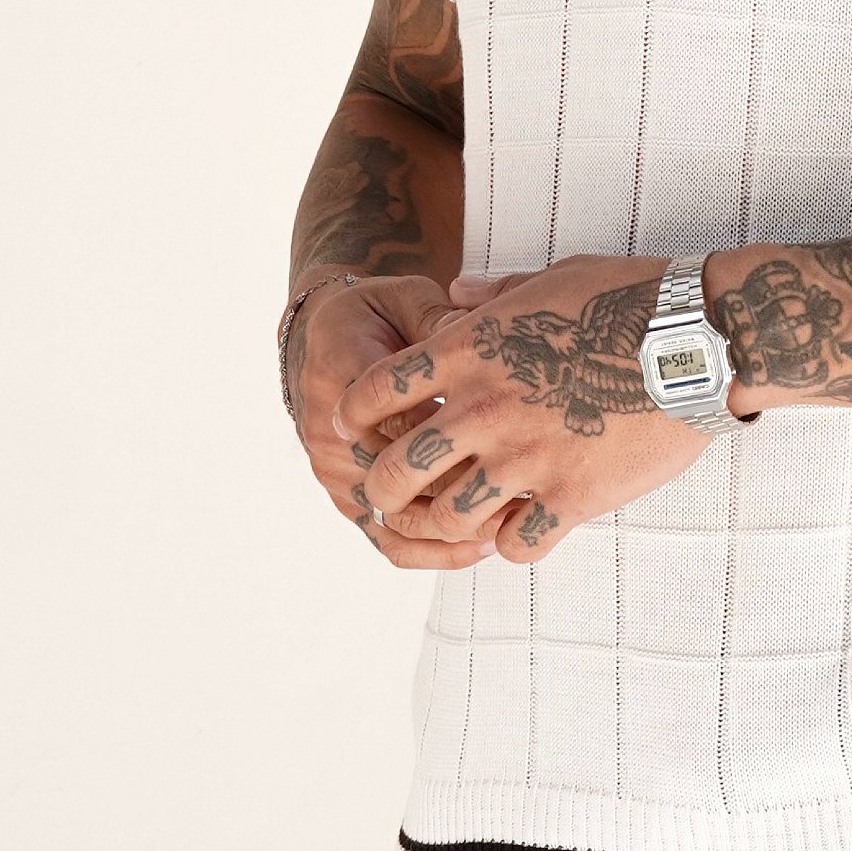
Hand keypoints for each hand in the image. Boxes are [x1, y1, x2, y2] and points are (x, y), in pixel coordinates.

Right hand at [286, 274, 501, 570]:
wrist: (326, 340)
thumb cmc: (379, 315)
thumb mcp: (406, 299)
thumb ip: (438, 320)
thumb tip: (474, 332)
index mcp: (343, 374)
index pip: (403, 421)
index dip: (459, 439)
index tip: (514, 445)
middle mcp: (331, 434)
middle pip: (404, 481)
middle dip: (465, 490)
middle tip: (525, 492)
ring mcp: (336, 474)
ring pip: (397, 522)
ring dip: (455, 529)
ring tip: (512, 525)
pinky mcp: (347, 499)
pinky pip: (387, 541)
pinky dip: (434, 551)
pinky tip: (479, 546)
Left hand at [330, 254, 712, 563]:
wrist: (699, 341)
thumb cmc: (630, 297)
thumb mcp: (553, 277)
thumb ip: (493, 293)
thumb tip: (454, 293)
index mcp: (473, 349)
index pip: (375, 391)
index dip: (356, 413)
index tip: (360, 427)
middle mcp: (486, 408)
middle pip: (394, 471)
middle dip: (385, 487)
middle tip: (397, 491)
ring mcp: (526, 458)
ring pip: (448, 519)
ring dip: (448, 521)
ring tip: (463, 515)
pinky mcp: (571, 497)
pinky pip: (514, 545)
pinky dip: (512, 542)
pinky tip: (525, 525)